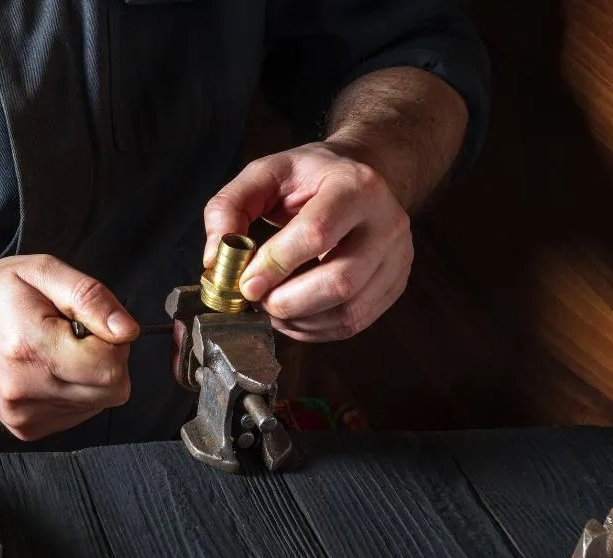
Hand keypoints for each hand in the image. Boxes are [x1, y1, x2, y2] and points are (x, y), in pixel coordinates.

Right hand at [0, 255, 137, 440]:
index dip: (113, 341)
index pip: (110, 366)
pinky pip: (79, 413)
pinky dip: (76, 391)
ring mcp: (24, 415)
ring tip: (57, 349)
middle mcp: (26, 389)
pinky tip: (49, 368)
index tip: (89, 323)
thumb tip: (127, 330)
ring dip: (90, 375)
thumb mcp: (42, 271)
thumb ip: (91, 297)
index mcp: (31, 347)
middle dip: (107, 358)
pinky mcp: (26, 428)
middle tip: (77, 335)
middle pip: (112, 389)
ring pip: (99, 403)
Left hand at [204, 141, 411, 341]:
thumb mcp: (265, 173)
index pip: (317, 233)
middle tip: (257, 300)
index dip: (276, 265)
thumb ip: (229, 207)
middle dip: (288, 301)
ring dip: (299, 320)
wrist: (362, 178)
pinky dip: (316, 328)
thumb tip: (215, 258)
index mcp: (355, 185)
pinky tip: (294, 314)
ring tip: (272, 307)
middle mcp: (387, 222)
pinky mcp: (394, 285)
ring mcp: (397, 258)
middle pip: (340, 281)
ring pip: (349, 311)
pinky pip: (354, 322)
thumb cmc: (310, 177)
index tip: (245, 283)